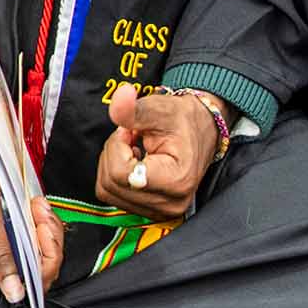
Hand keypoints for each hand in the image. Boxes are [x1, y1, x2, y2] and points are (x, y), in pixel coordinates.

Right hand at [0, 135, 60, 300]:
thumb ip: (1, 254)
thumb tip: (13, 294)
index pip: (36, 277)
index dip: (48, 252)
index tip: (42, 225)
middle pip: (39, 267)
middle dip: (47, 237)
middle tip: (38, 209)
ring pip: (35, 255)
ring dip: (41, 229)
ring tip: (33, 206)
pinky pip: (26, 246)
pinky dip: (34, 228)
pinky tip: (29, 211)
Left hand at [96, 84, 221, 220]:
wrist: (200, 130)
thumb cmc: (181, 120)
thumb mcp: (158, 108)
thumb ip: (133, 108)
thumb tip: (120, 95)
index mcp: (176, 181)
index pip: (120, 173)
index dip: (117, 146)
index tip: (131, 131)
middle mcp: (170, 204)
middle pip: (111, 183)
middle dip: (115, 153)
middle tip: (133, 137)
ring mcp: (160, 212)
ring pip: (107, 190)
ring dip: (113, 163)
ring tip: (136, 148)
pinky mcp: (150, 211)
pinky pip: (112, 195)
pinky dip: (115, 175)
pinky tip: (134, 161)